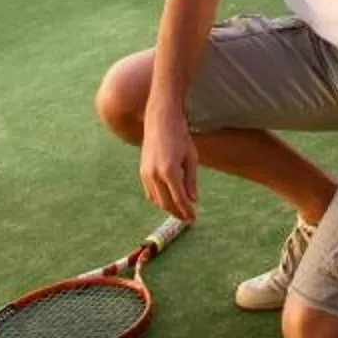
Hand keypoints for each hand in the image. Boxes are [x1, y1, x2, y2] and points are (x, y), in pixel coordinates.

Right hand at [139, 105, 198, 223]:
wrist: (161, 120)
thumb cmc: (180, 136)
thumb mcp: (191, 157)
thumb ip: (191, 180)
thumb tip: (193, 200)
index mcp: (170, 171)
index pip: (180, 199)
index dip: (187, 211)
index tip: (194, 217)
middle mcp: (155, 175)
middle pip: (166, 204)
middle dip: (177, 213)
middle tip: (188, 217)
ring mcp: (146, 174)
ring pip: (157, 200)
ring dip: (168, 207)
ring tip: (180, 210)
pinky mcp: (142, 171)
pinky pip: (150, 192)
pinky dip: (159, 199)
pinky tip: (168, 199)